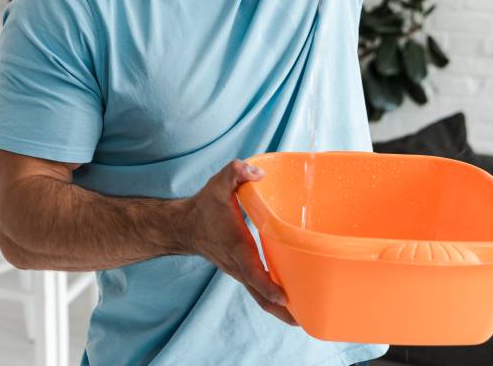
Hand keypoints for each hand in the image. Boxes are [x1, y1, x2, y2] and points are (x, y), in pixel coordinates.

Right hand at [185, 159, 295, 324]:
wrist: (185, 226)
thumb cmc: (205, 205)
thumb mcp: (218, 184)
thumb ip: (236, 173)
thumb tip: (258, 172)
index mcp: (236, 247)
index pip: (252, 272)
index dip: (268, 287)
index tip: (285, 298)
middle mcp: (239, 265)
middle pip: (261, 297)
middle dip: (282, 311)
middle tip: (306, 320)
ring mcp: (240, 272)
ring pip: (261, 298)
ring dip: (281, 310)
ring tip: (306, 317)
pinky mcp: (242, 272)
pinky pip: (259, 291)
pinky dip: (274, 300)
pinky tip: (292, 300)